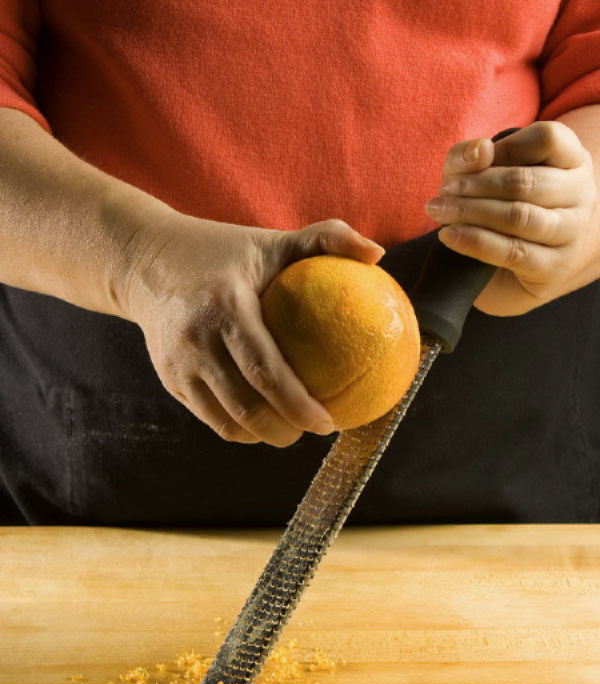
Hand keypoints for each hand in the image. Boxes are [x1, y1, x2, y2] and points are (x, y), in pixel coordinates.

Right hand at [120, 212, 383, 445]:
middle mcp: (196, 339)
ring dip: (261, 436)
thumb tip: (377, 254)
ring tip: (289, 431)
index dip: (297, 404)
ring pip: (224, 421)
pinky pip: (207, 416)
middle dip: (283, 431)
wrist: (146, 260)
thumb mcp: (272, 239)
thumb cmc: (223, 251)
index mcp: (225, 307)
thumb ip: (327, 238)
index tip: (328, 422)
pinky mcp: (168, 377)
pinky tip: (260, 423)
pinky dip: (237, 428)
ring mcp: (177, 363)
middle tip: (314, 431)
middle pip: (244, 406)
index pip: (265, 369)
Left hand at [424, 121, 597, 315]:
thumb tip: (480, 151)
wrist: (522, 260)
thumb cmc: (501, 203)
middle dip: (474, 186)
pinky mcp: (554, 266)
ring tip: (439, 212)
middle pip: (525, 182)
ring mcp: (572, 232)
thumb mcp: (482, 172)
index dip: (505, 147)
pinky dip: (476, 242)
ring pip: (519, 217)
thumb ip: (471, 155)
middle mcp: (580, 194)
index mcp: (572, 159)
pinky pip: (513, 252)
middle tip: (442, 193)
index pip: (547, 139)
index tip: (472, 162)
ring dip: (471, 213)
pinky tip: (448, 236)